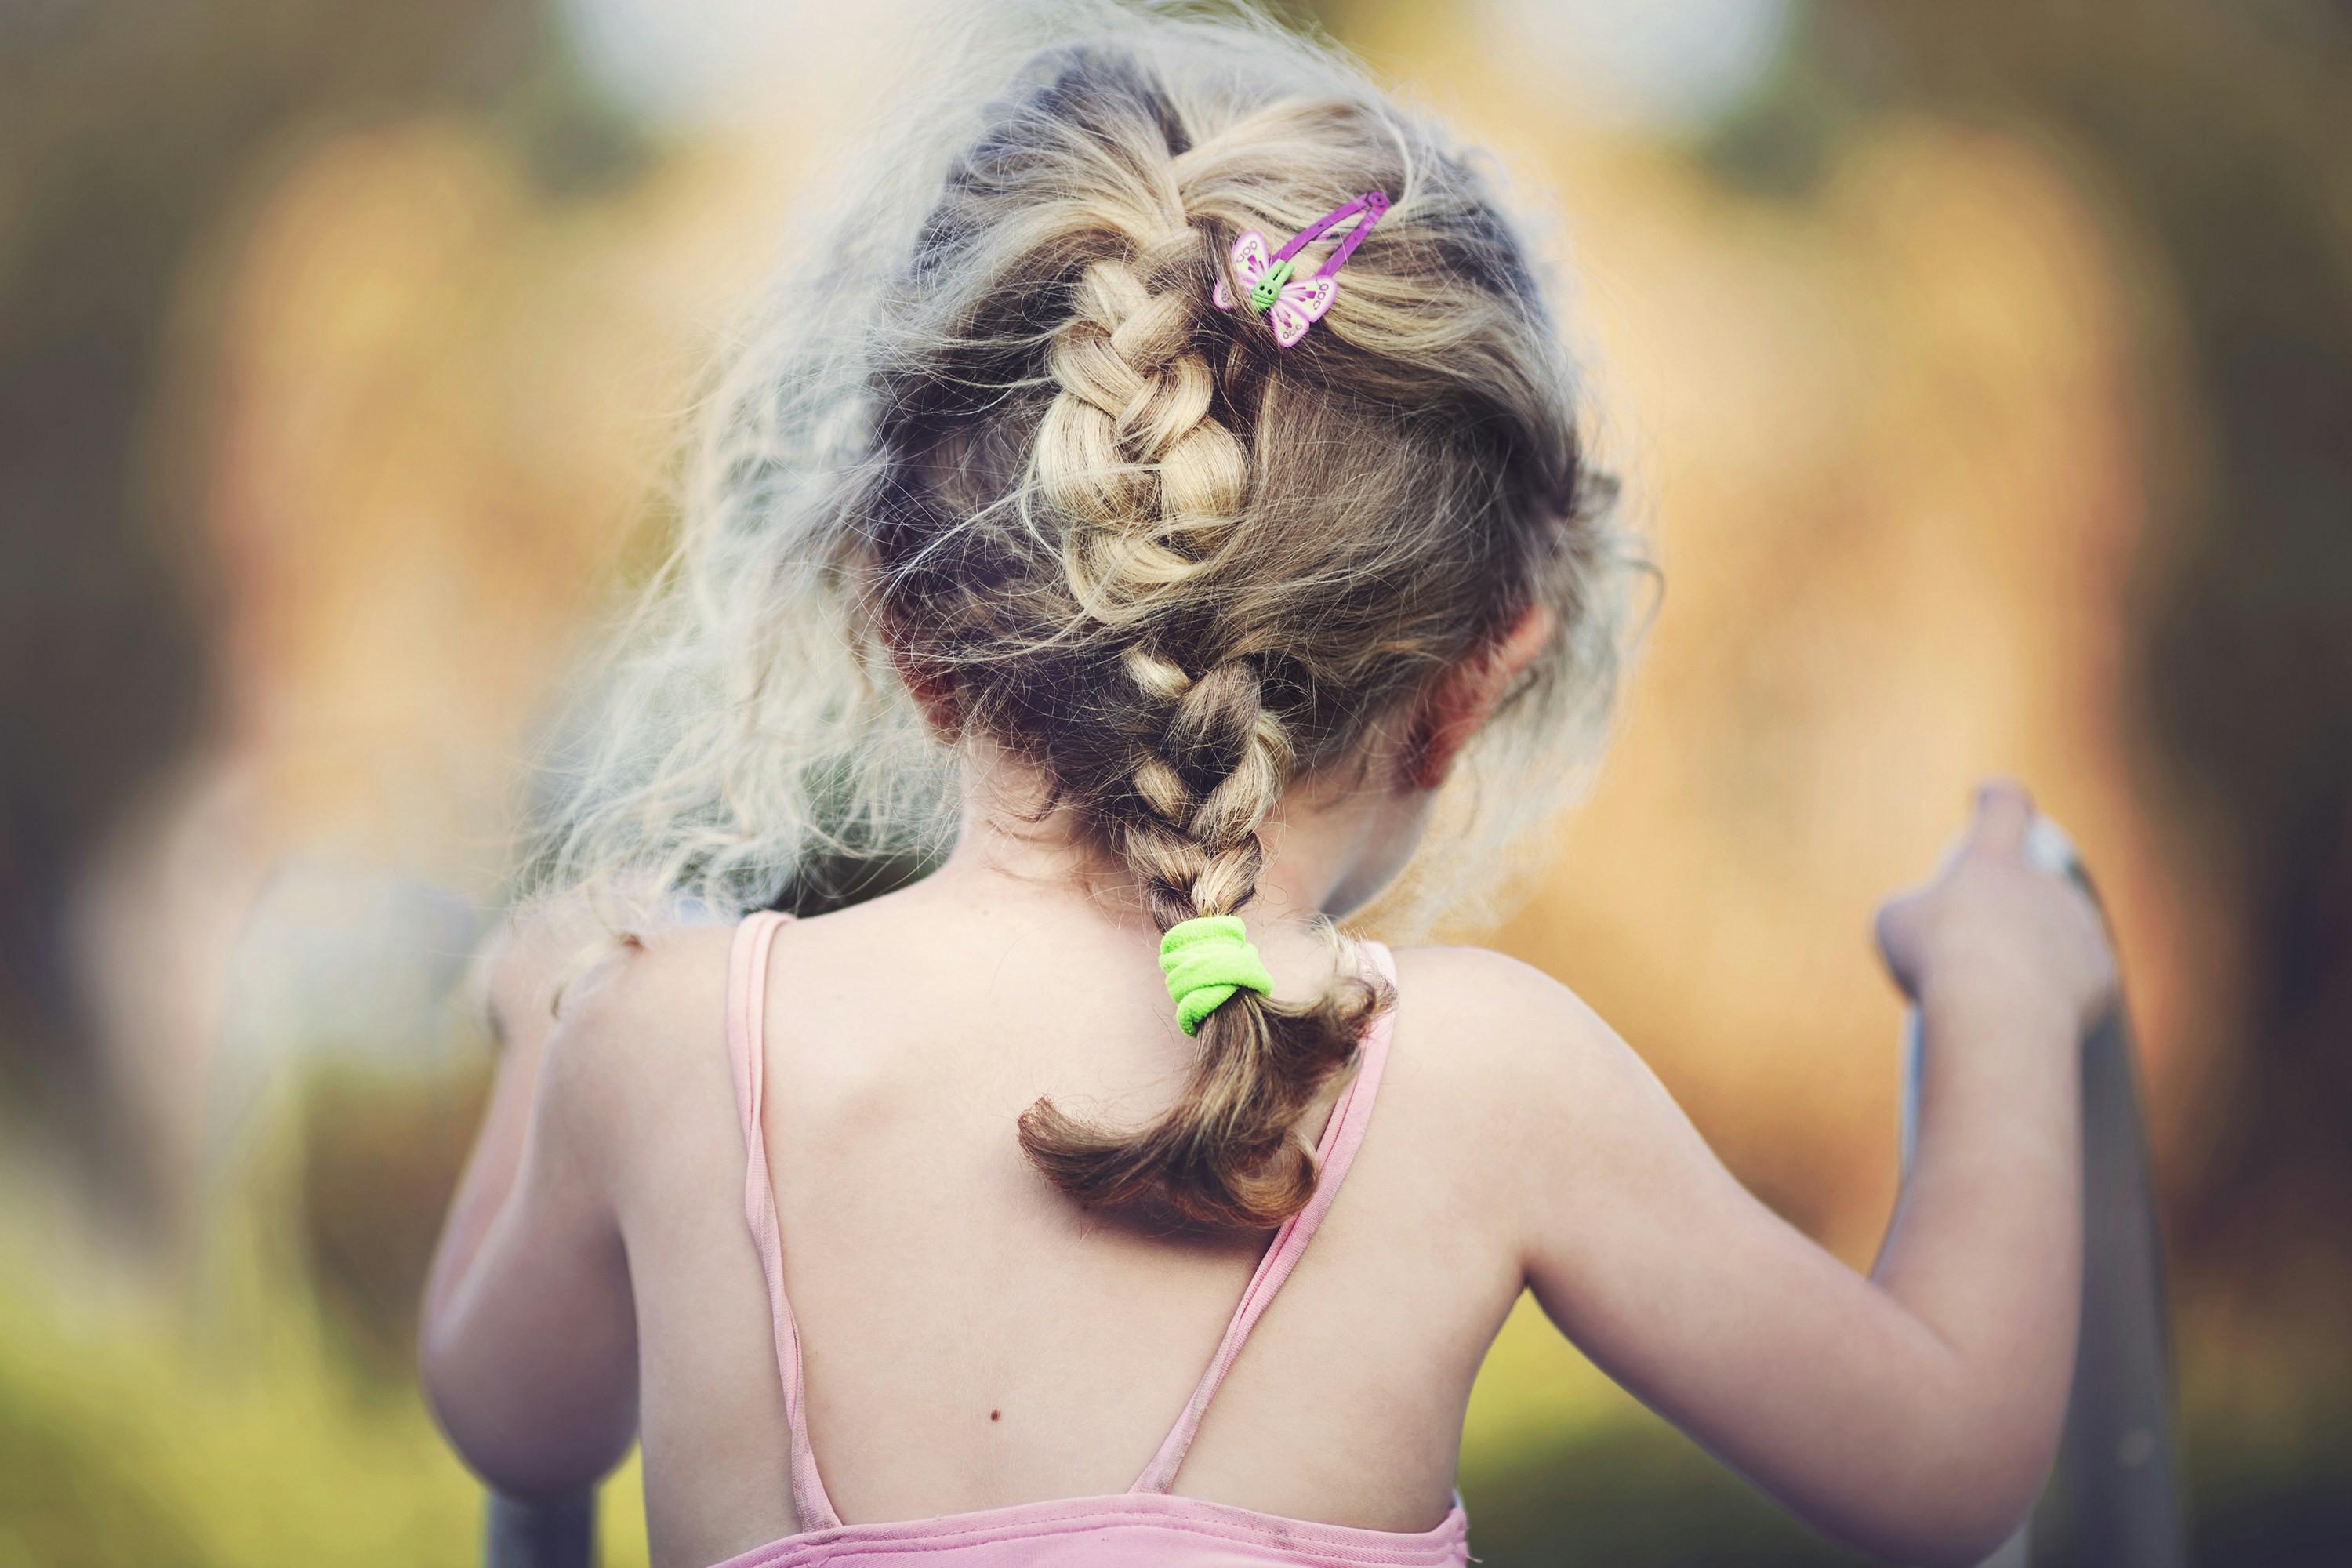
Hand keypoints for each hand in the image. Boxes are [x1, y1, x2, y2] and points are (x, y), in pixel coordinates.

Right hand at [1875, 780, 2116, 1034]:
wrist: (1998, 1017)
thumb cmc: (1937, 961)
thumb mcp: (1895, 925)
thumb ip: (1914, 911)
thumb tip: (1928, 924)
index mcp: (1996, 859)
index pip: (2004, 807)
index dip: (1995, 800)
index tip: (1988, 797)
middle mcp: (2047, 882)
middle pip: (2028, 884)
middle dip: (2004, 912)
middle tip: (1969, 954)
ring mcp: (2080, 925)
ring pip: (2053, 933)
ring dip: (2029, 954)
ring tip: (1994, 995)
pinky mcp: (2102, 972)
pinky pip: (2073, 976)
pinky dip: (2051, 993)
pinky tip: (2025, 1015)